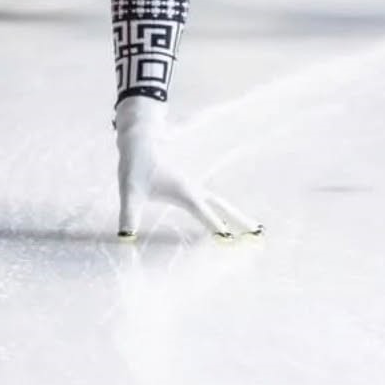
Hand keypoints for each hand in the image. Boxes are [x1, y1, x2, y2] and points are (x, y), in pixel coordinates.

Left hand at [115, 95, 262, 239]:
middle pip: (223, 207)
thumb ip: (128, 216)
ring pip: (219, 202)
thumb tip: (125, 237)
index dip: (219, 229)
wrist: (138, 142)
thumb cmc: (135, 166)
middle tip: (259, 234)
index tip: (232, 243)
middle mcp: (194, 190)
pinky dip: (221, 210)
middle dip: (240, 220)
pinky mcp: (187, 185)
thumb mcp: (130, 194)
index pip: (207, 216)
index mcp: (185, 193)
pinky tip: (221, 217)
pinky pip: (210, 200)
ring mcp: (192, 186)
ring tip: (250, 227)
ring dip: (234, 214)